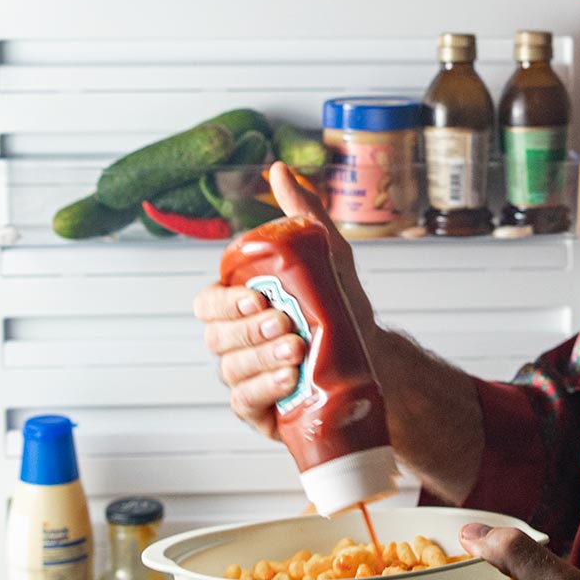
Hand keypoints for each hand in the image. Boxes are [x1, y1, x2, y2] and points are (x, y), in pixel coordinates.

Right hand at [191, 163, 380, 438]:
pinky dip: (262, 390)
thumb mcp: (327, 255)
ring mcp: (244, 377)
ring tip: (296, 349)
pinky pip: (244, 403)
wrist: (372, 356)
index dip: (225, 302)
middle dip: (249, 330)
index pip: (207, 303)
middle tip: (287, 322)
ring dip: (261, 359)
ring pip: (231, 370)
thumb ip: (302, 215)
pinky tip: (286, 379)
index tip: (259, 297)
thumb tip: (280, 170)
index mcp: (237, 306)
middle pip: (217, 338)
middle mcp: (233, 343)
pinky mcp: (259, 409)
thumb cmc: (339, 306)